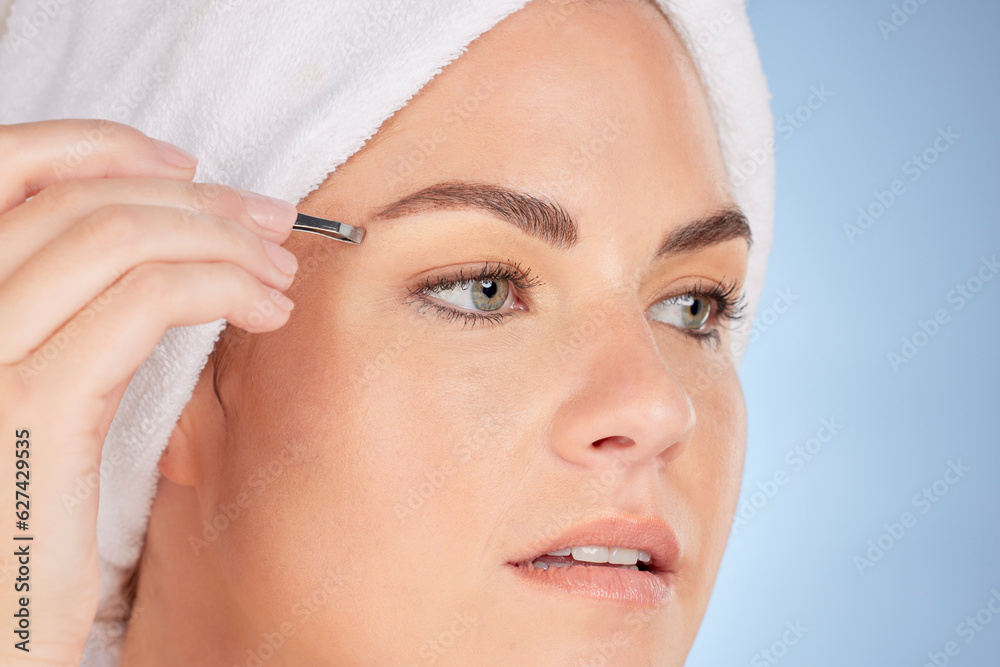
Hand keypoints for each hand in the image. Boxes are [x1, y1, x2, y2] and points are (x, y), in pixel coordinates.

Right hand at [0, 119, 298, 663]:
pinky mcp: (32, 406)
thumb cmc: (17, 521)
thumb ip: (67, 320)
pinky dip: (222, 286)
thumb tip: (164, 252)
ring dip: (222, 240)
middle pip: (79, 200)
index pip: (5, 169)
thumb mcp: (29, 398)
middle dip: (195, 198)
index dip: (101, 147)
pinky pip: (147, 301)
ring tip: (281, 270)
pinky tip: (266, 310)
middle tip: (271, 221)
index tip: (187, 165)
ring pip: (119, 237)